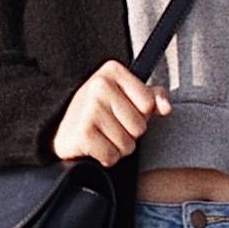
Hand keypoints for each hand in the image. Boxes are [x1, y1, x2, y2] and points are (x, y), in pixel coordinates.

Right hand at [53, 60, 170, 166]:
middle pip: (140, 126)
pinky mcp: (83, 132)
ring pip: (127, 144)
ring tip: (102, 136)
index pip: (149, 103)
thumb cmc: (99, 112)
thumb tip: (166, 107)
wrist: (62, 130)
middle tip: (109, 126)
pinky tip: (95, 146)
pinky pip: (112, 155)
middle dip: (128, 134)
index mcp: (113, 70)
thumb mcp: (126, 96)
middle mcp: (100, 85)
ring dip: (117, 148)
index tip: (121, 111)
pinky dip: (106, 157)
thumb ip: (152, 97)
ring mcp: (90, 108)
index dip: (140, 113)